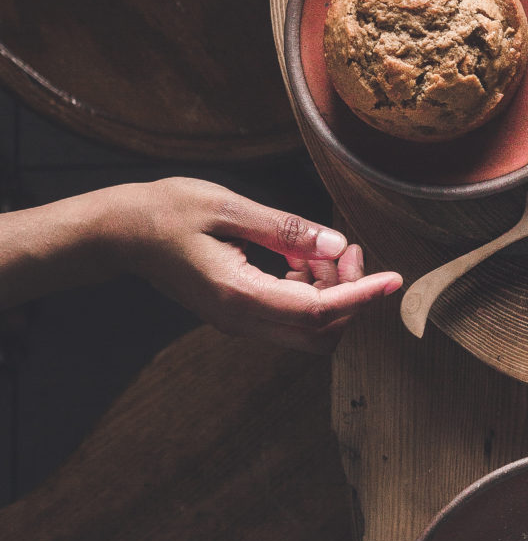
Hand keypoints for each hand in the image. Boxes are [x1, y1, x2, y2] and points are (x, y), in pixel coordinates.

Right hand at [108, 179, 401, 350]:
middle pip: (319, 332)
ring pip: (307, 327)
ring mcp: (239, 319)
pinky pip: (289, 314)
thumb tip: (334, 243)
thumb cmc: (167, 212)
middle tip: (348, 249)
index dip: (361, 296)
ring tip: (325, 246)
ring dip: (331, 293)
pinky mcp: (239, 311)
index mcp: (238, 294)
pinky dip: (310, 289)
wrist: (121, 233)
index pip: (316, 311)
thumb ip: (285, 229)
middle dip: (348, 297)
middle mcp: (240, 318)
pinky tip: (304, 255)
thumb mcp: (228, 208)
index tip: (392, 279)